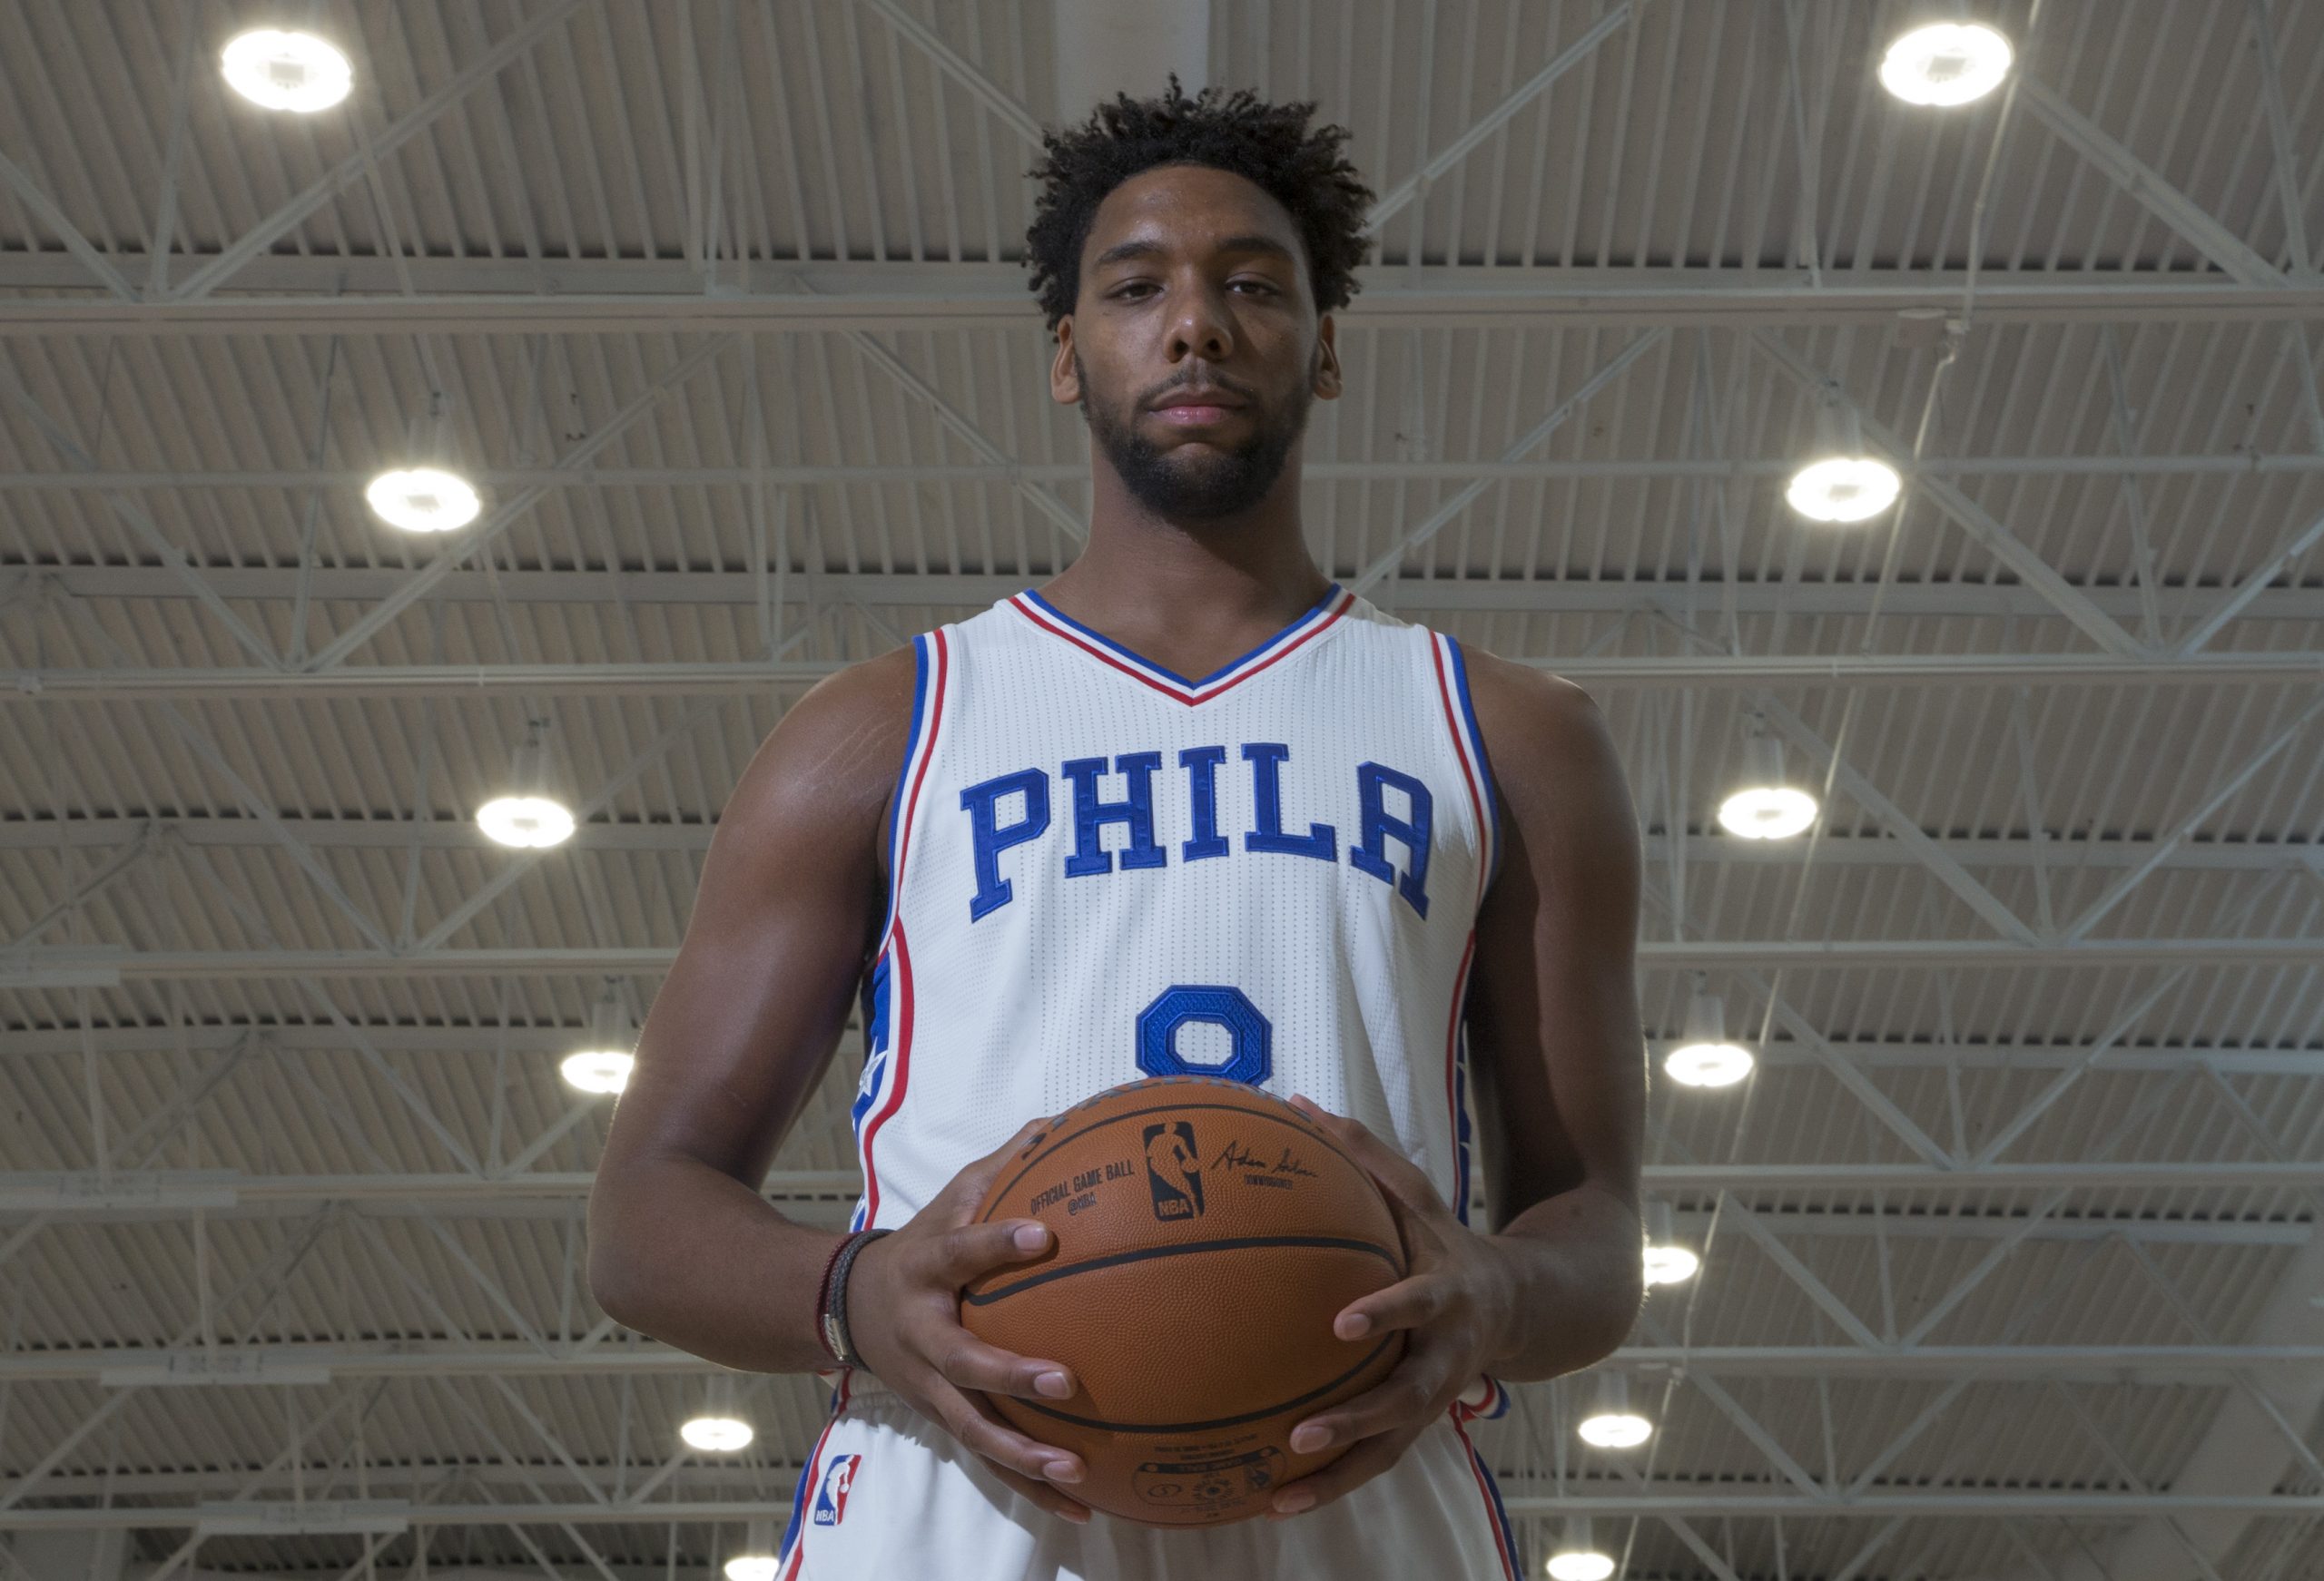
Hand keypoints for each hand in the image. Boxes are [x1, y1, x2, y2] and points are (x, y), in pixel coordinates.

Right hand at [843, 1117, 1092, 1522]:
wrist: (844, 1307)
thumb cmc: (920, 1245)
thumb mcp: (948, 1198)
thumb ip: (1002, 1165)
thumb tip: (1060, 1123)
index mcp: (925, 1271)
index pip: (961, 1253)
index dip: (998, 1243)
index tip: (1045, 1233)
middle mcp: (923, 1337)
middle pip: (963, 1363)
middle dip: (1012, 1375)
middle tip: (1065, 1380)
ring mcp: (929, 1387)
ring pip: (973, 1428)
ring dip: (1022, 1454)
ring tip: (1075, 1472)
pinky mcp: (943, 1420)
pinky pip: (989, 1459)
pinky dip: (1031, 1487)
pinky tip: (1081, 1507)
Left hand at [1266, 1095, 1516, 1518]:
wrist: (1522, 1307)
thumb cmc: (1449, 1243)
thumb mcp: (1419, 1197)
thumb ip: (1364, 1154)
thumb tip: (1299, 1102)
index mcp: (1448, 1296)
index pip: (1419, 1303)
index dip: (1387, 1313)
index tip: (1341, 1324)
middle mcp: (1446, 1357)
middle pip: (1408, 1398)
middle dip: (1359, 1420)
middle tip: (1302, 1433)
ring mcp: (1436, 1399)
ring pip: (1391, 1449)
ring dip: (1339, 1475)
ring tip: (1280, 1497)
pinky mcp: (1419, 1427)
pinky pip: (1375, 1462)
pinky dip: (1331, 1485)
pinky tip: (1275, 1502)